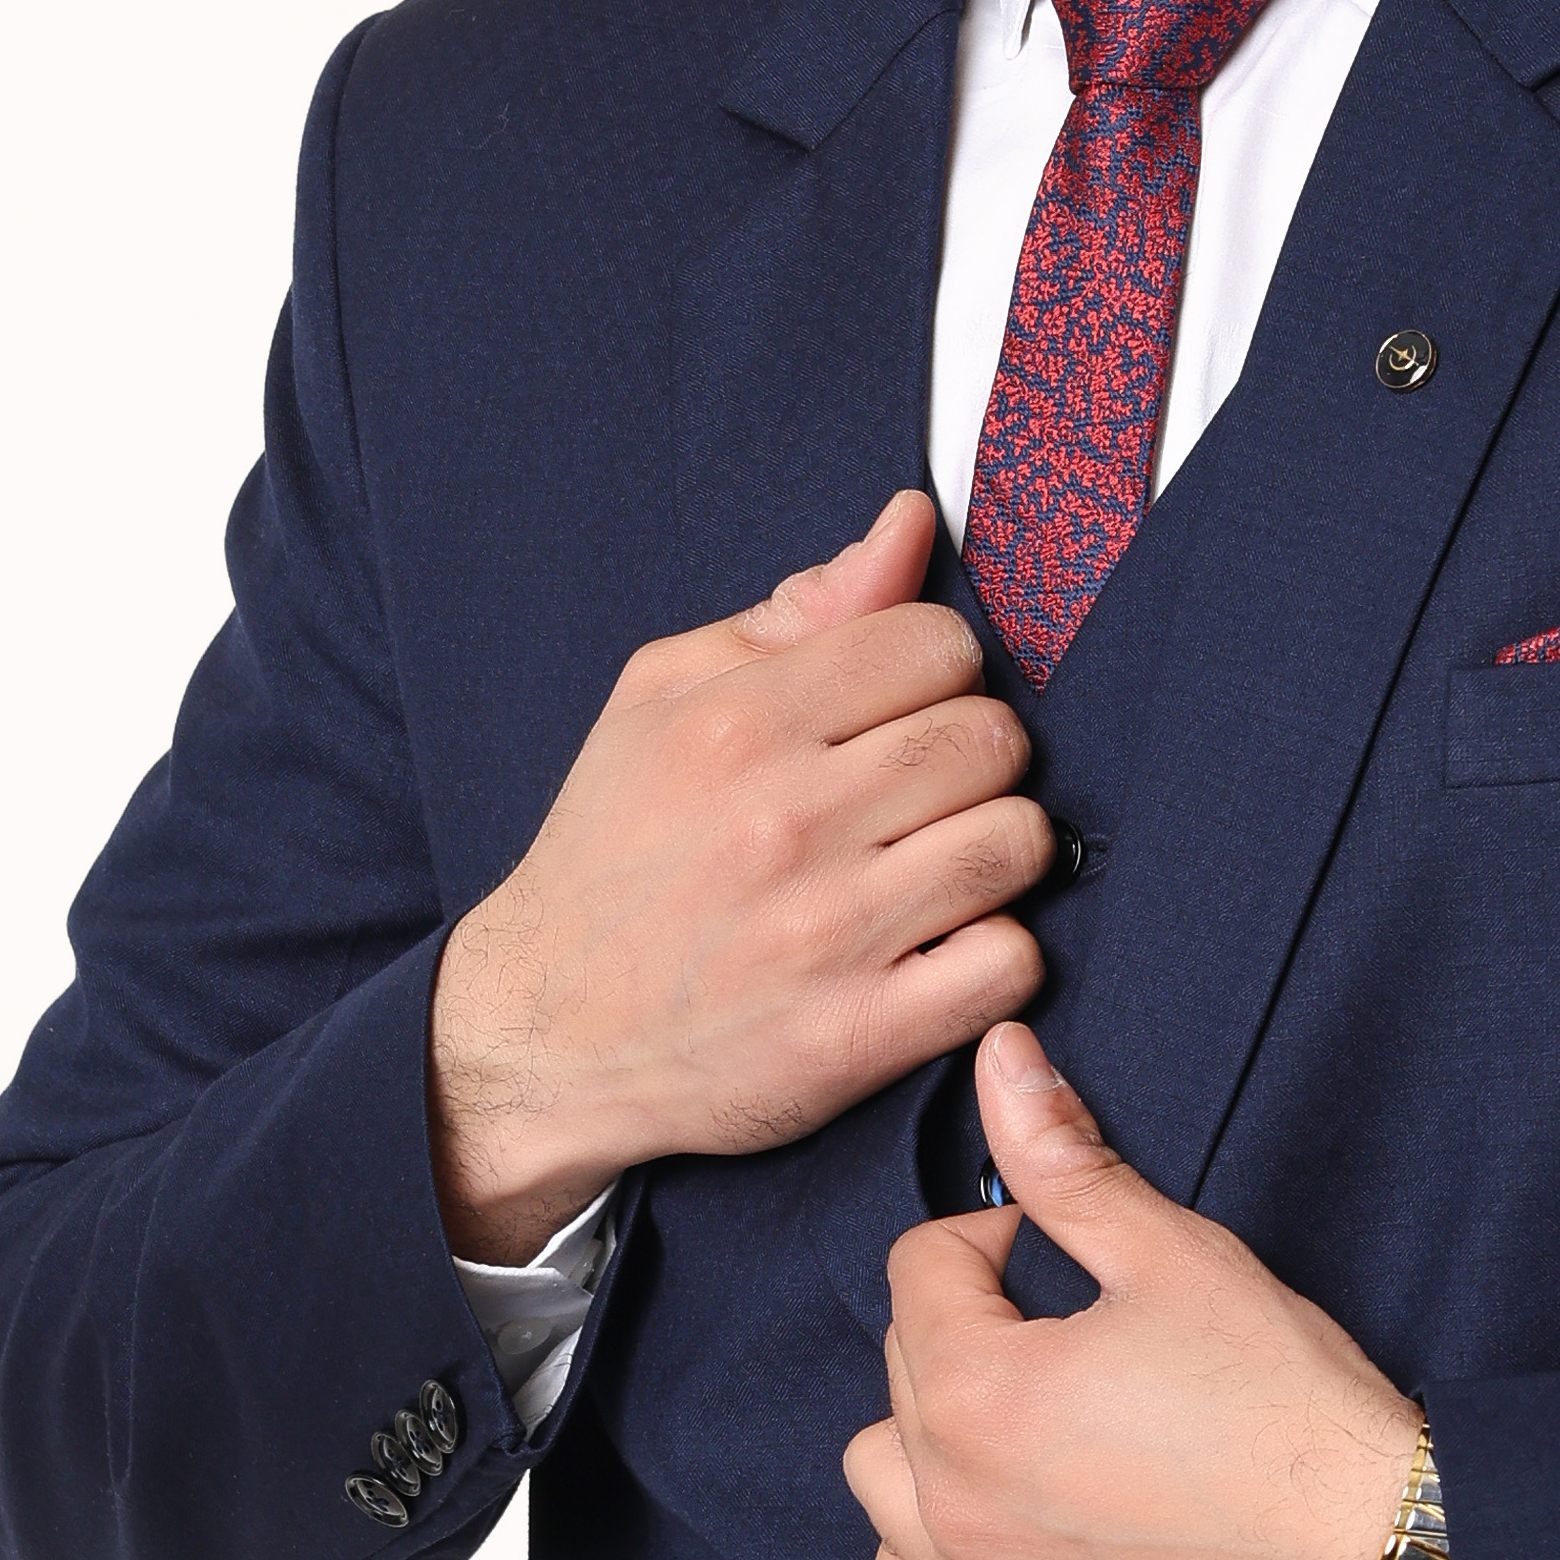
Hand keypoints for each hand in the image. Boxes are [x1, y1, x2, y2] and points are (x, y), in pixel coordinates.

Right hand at [429, 492, 1047, 1253]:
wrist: (541, 1032)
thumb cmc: (610, 854)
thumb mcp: (662, 701)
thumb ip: (795, 612)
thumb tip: (908, 524)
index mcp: (739, 721)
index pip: (936, 643)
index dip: (937, 672)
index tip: (901, 712)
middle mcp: (788, 818)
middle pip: (992, 740)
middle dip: (975, 760)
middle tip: (920, 797)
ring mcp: (828, 932)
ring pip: (1017, 843)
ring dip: (996, 853)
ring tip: (938, 868)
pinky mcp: (858, 1034)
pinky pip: (1010, 963)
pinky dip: (996, 955)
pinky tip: (942, 949)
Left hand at [845, 1027, 1418, 1559]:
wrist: (1377, 1557)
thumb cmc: (1290, 1410)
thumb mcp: (1178, 1256)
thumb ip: (1065, 1163)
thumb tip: (1001, 1060)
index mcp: (977, 1390)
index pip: (919, 1271)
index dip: (992, 1240)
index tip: (1055, 1252)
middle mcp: (952, 1500)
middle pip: (898, 1373)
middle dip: (967, 1332)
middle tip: (1068, 1330)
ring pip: (879, 1489)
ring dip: (927, 1442)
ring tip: (1018, 1424)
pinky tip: (980, 1533)